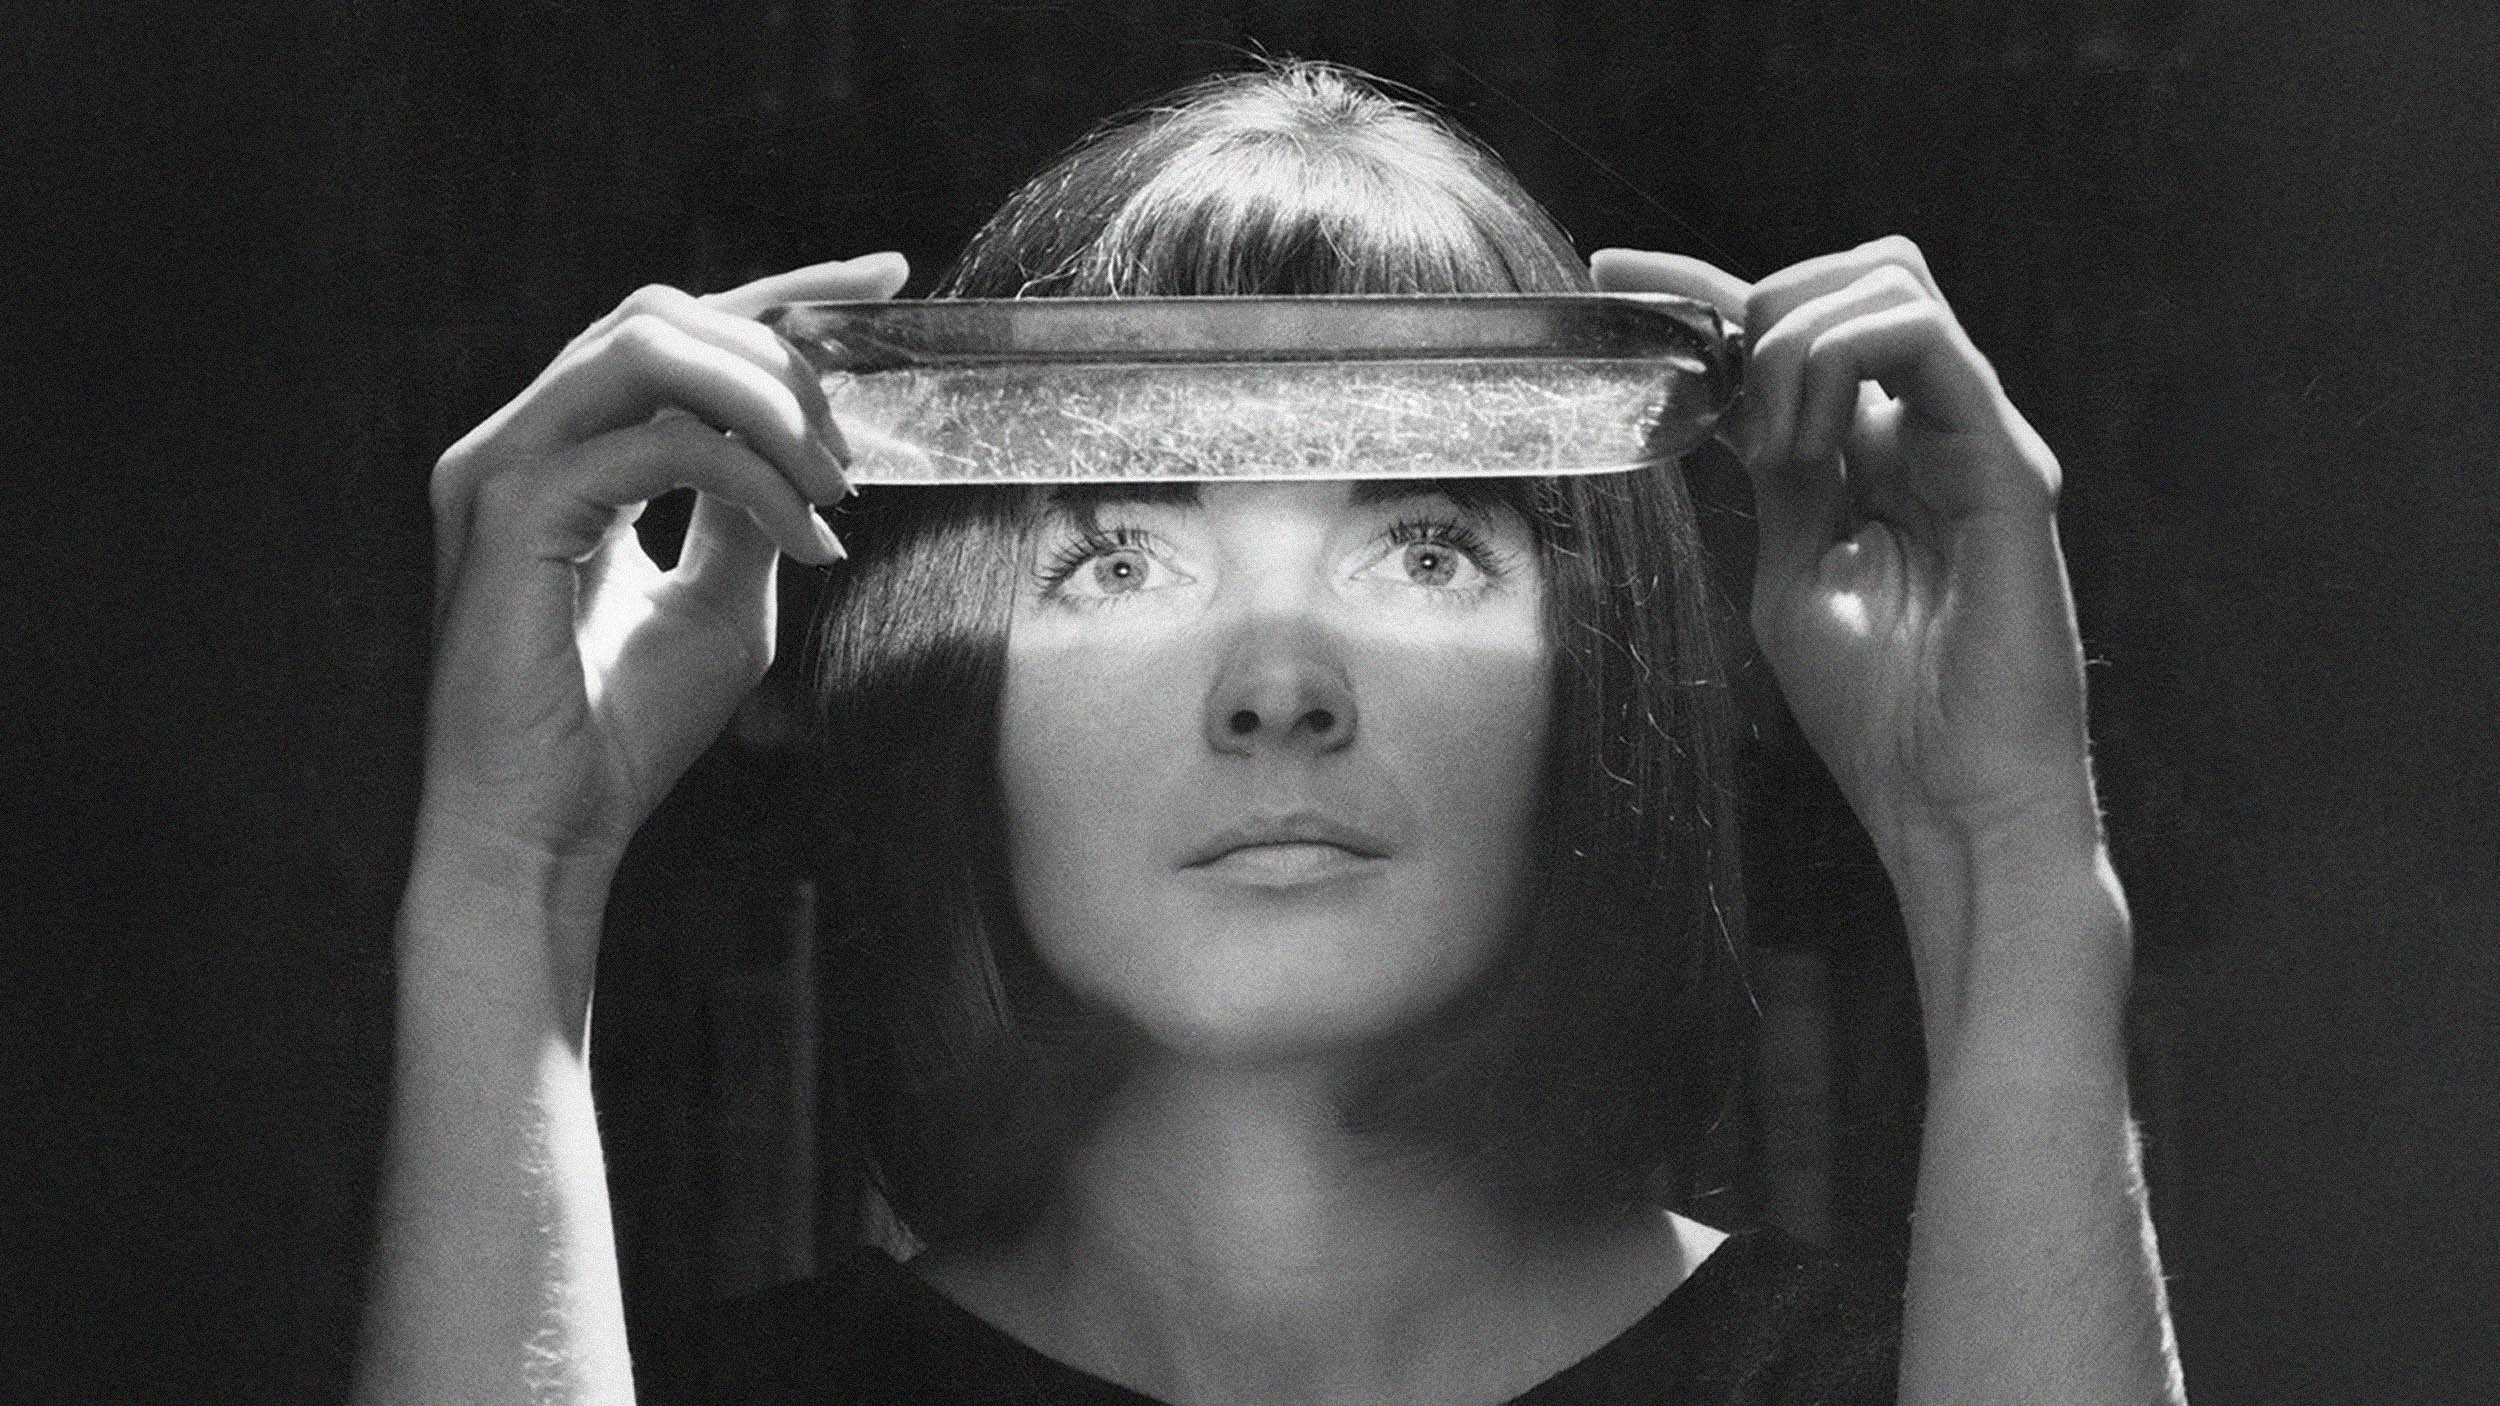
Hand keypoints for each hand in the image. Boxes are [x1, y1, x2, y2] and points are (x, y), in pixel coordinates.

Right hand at [420, 252, 910, 887]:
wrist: (548, 831)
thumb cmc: (622, 733)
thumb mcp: (722, 601)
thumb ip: (750, 512)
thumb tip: (807, 450)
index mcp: (563, 453)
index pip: (672, 332)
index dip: (783, 292)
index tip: (884, 281)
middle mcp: (521, 440)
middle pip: (660, 314)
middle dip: (780, 358)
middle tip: (853, 448)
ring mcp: (502, 466)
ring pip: (648, 349)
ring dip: (767, 403)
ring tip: (835, 483)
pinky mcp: (509, 510)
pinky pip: (657, 445)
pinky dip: (751, 480)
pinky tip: (807, 535)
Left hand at [1597, 241, 2113, 1036]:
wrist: (1951, 804)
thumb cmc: (1882, 716)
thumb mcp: (1792, 574)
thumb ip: (1776, 483)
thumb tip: (1730, 406)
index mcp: (1884, 455)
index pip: (1804, 327)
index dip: (1704, 290)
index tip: (1615, 276)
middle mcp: (1937, 429)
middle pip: (1860, 272)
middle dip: (1763, 307)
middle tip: (1720, 399)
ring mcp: (1977, 438)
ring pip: (1891, 284)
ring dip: (1796, 343)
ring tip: (1775, 446)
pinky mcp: (2008, 462)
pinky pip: (1927, 340)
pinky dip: (1841, 364)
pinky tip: (1810, 446)